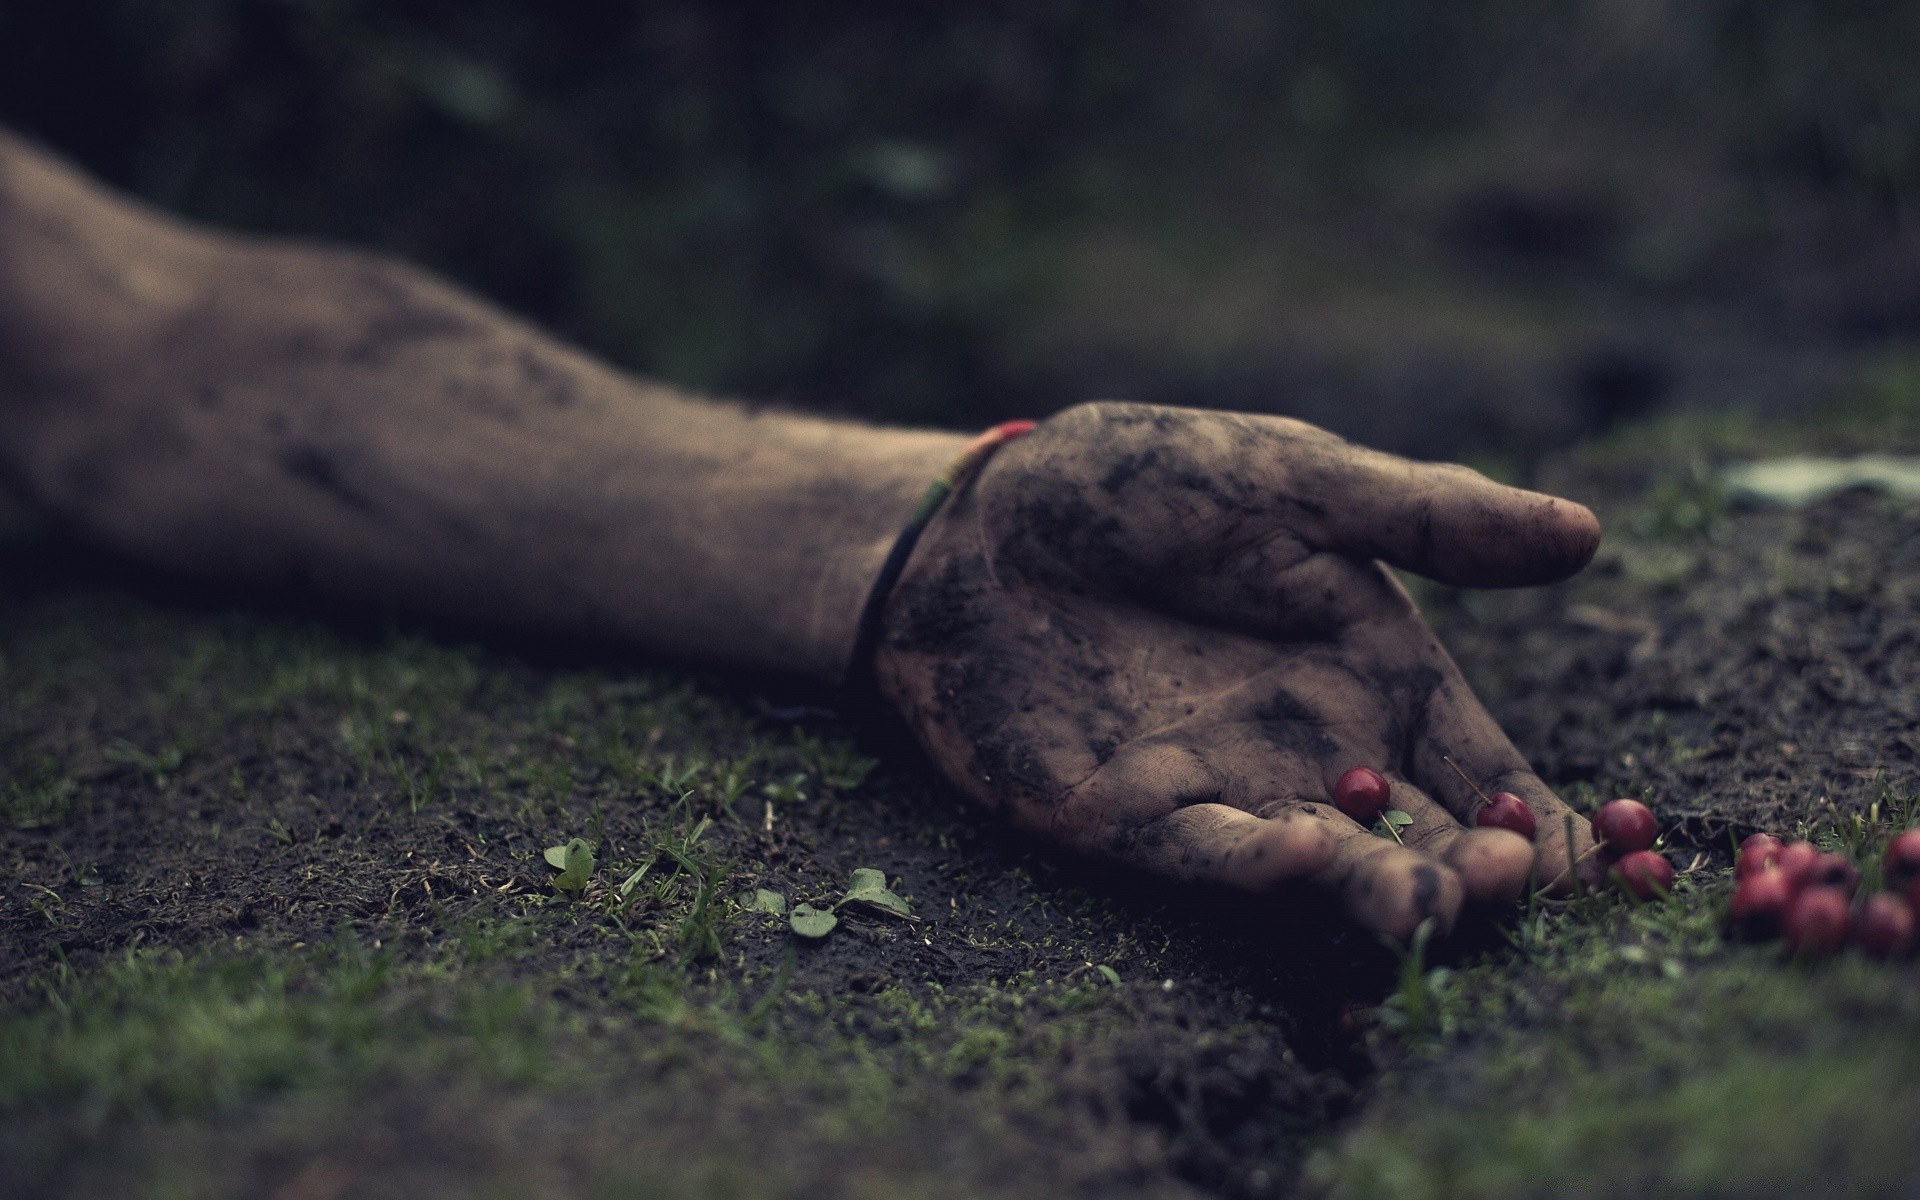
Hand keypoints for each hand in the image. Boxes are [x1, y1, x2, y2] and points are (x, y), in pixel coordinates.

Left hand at [874, 402, 1602, 939]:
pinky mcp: (1124, 816)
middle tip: (1509, 883)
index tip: (1601, 858)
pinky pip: (1200, 852)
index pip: (1484, 771)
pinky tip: (1301, 853)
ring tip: (1430, 902)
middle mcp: (1314, 751)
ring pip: (1320, 868)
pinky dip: (1249, 862)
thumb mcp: (1290, 481)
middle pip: (1417, 838)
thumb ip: (1424, 519)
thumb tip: (1586, 533)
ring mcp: (1220, 791)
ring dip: (1378, 891)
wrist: (980, 518)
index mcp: (1377, 676)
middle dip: (1470, 873)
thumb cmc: (1138, 484)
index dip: (1543, 820)